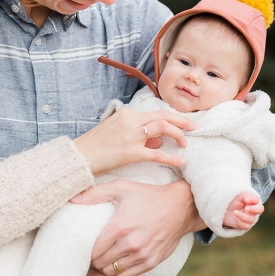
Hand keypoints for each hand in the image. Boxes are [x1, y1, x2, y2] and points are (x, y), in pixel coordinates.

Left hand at [71, 179, 204, 275]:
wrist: (179, 206)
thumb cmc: (147, 195)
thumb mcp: (121, 188)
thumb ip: (95, 193)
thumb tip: (72, 198)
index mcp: (119, 227)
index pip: (93, 251)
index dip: (87, 251)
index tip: (87, 247)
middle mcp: (130, 244)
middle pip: (102, 264)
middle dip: (95, 261)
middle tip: (94, 254)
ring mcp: (142, 254)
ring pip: (114, 273)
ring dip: (107, 268)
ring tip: (105, 260)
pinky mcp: (152, 261)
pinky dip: (121, 273)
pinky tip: (120, 263)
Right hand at [73, 108, 197, 174]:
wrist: (78, 156)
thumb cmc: (95, 146)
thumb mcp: (116, 132)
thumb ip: (138, 134)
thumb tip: (158, 140)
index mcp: (127, 114)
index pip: (156, 113)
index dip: (173, 117)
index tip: (184, 122)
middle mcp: (131, 120)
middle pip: (164, 116)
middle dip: (183, 121)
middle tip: (196, 127)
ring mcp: (131, 135)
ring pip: (163, 128)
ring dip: (179, 134)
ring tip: (187, 144)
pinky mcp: (130, 152)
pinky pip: (157, 153)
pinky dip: (171, 157)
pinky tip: (181, 162)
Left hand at [222, 191, 263, 229]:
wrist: (226, 210)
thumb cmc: (234, 201)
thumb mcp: (239, 196)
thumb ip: (245, 196)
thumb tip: (248, 199)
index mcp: (253, 201)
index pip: (257, 199)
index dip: (253, 199)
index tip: (246, 199)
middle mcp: (253, 210)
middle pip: (260, 209)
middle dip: (254, 209)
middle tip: (246, 208)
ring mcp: (250, 218)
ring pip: (251, 219)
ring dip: (243, 216)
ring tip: (235, 212)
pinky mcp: (244, 225)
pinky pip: (246, 226)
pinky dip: (241, 222)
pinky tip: (236, 218)